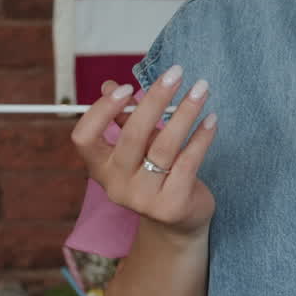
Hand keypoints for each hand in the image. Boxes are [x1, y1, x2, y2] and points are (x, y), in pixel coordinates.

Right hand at [71, 65, 217, 238]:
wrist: (178, 222)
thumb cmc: (156, 174)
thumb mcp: (138, 148)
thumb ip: (124, 118)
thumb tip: (110, 84)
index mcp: (101, 167)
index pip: (83, 137)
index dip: (101, 111)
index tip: (127, 88)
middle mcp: (116, 184)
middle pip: (132, 136)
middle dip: (155, 99)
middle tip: (176, 73)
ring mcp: (143, 198)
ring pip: (164, 146)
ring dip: (185, 112)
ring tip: (201, 89)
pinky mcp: (171, 205)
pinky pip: (188, 162)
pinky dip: (201, 137)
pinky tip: (212, 119)